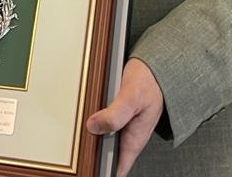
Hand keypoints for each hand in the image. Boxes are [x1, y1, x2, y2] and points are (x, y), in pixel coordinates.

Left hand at [86, 58, 163, 176]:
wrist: (155, 66)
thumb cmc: (149, 81)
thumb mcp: (131, 96)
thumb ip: (115, 114)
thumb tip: (94, 127)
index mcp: (135, 138)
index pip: (118, 167)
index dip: (104, 171)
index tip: (89, 170)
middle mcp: (129, 135)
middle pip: (109, 156)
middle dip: (94, 155)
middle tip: (78, 150)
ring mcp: (124, 126)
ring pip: (104, 140)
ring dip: (92, 139)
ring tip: (76, 138)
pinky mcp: (118, 115)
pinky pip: (104, 125)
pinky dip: (94, 125)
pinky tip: (85, 120)